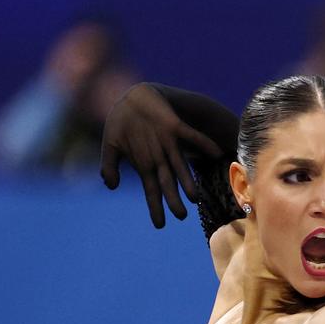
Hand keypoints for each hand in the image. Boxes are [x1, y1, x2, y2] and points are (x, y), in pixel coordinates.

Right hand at [100, 83, 223, 227]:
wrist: (131, 98)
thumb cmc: (120, 123)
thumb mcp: (109, 147)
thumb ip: (109, 167)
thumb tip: (111, 186)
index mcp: (145, 166)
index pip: (151, 192)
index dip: (155, 207)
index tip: (159, 225)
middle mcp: (159, 158)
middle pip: (168, 183)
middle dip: (173, 199)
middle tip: (182, 216)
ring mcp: (168, 143)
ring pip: (180, 166)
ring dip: (187, 180)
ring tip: (195, 197)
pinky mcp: (173, 126)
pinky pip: (191, 136)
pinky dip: (203, 144)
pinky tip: (215, 153)